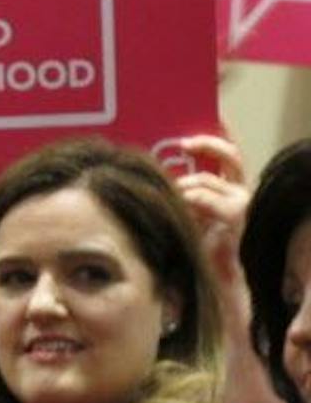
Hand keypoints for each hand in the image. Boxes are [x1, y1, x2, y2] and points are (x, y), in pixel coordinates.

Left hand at [169, 133, 250, 293]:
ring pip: (204, 181)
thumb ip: (183, 197)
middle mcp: (242, 194)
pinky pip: (203, 199)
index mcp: (232, 191)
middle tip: (183, 143)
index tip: (211, 120)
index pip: (231, 157)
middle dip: (207, 145)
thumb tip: (160, 177)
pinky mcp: (235, 217)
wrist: (215, 283)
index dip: (222, 137)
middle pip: (230, 156)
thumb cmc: (198, 251)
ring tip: (168, 199)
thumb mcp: (189, 217)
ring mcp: (242, 204)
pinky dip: (187, 201)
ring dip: (181, 188)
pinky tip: (179, 211)